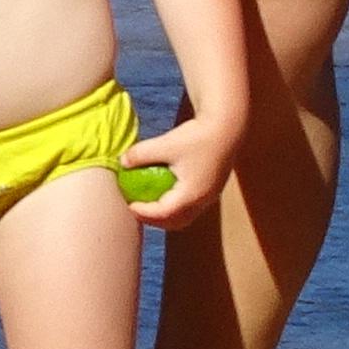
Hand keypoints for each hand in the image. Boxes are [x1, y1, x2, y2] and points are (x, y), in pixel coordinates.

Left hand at [127, 102, 241, 230]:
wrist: (227, 127)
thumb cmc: (195, 135)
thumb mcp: (165, 144)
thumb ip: (141, 154)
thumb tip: (121, 162)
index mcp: (191, 194)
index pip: (164, 213)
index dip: (144, 212)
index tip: (128, 205)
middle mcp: (203, 200)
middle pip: (176, 222)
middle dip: (154, 220)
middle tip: (135, 209)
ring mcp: (209, 196)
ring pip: (185, 216)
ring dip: (166, 216)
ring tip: (148, 204)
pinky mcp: (211, 189)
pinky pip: (191, 206)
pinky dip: (176, 206)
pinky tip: (163, 192)